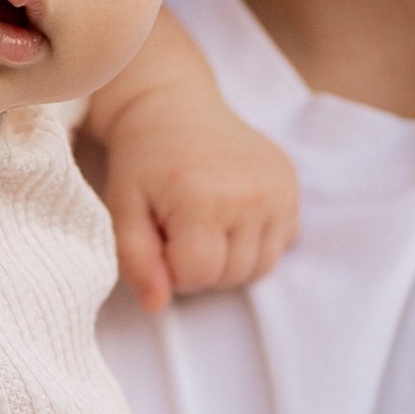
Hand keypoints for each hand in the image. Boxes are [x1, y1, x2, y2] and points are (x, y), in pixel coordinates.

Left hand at [100, 87, 299, 313]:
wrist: (173, 107)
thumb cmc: (143, 162)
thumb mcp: (123, 208)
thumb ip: (136, 260)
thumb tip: (157, 306)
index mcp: (203, 198)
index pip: (198, 276)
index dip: (173, 269)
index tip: (160, 238)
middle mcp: (249, 194)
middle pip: (231, 275)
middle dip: (202, 265)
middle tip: (180, 228)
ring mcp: (277, 189)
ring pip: (260, 267)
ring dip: (231, 259)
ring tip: (206, 224)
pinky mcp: (291, 184)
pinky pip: (281, 243)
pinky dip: (256, 241)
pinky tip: (232, 214)